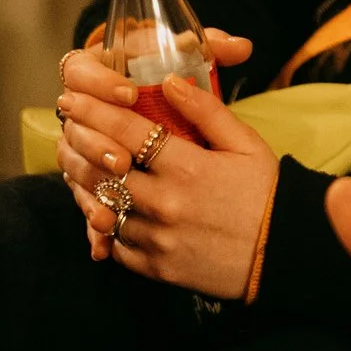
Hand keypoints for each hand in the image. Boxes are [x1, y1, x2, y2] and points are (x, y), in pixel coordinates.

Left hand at [57, 29, 272, 298]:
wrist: (283, 253)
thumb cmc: (267, 192)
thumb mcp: (246, 143)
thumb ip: (207, 111)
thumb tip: (171, 81)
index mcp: (188, 167)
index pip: (127, 132)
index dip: (95, 111)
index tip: (73, 98)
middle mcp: (166, 202)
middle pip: (105, 169)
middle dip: (81, 144)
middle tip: (67, 128)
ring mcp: (159, 239)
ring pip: (104, 209)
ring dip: (87, 186)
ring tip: (77, 167)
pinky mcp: (158, 269)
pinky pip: (118, 245)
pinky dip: (107, 226)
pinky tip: (104, 210)